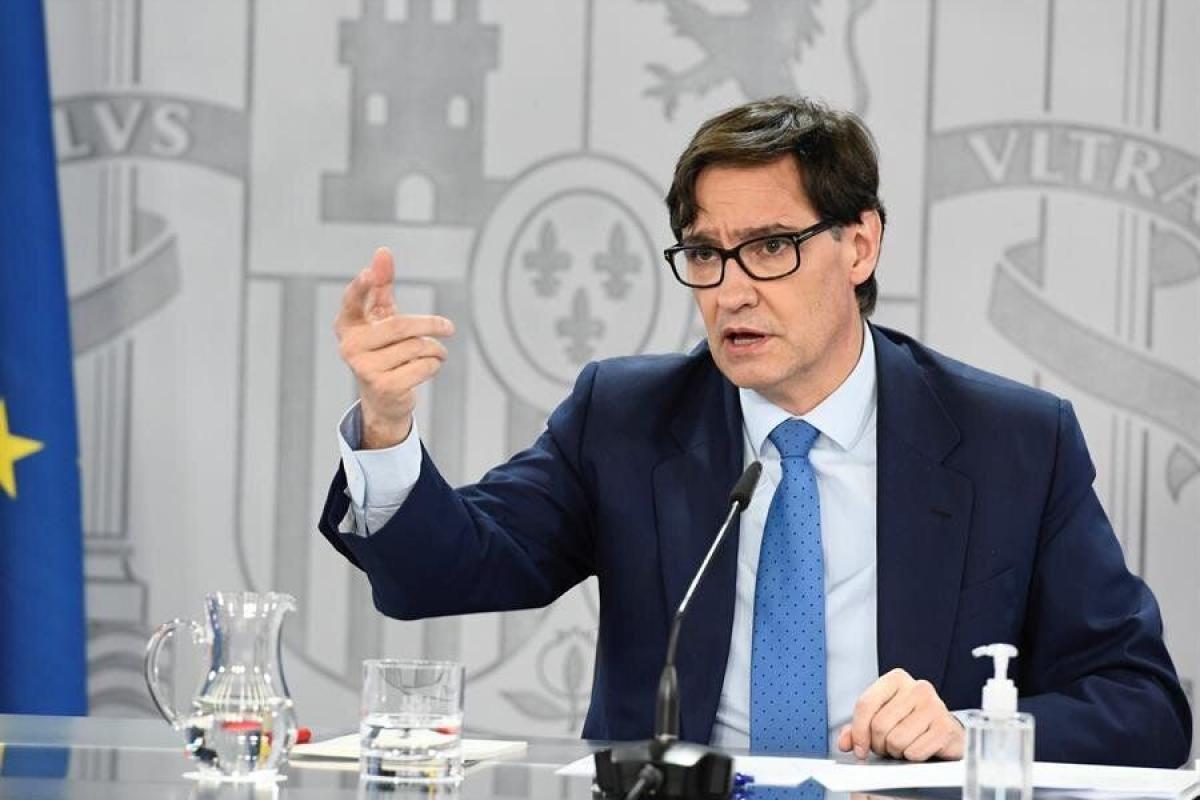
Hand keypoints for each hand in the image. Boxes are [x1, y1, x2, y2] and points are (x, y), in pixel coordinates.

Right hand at [334, 247, 454, 448]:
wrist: (383, 396)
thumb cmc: (383, 347)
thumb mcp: (381, 315)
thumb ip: (381, 284)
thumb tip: (382, 251)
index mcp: (348, 325)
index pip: (352, 302)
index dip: (361, 287)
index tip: (369, 273)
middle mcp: (350, 347)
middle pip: (401, 326)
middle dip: (431, 324)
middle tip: (448, 327)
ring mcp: (365, 369)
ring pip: (417, 347)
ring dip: (436, 348)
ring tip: (437, 351)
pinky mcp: (384, 387)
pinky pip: (423, 366)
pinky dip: (435, 363)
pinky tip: (431, 365)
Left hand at [837, 668, 964, 761]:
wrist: (944, 732)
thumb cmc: (909, 722)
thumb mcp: (880, 718)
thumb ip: (858, 728)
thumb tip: (845, 742)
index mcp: (896, 679)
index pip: (865, 704)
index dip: (858, 731)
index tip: (859, 748)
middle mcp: (917, 688)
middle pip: (879, 725)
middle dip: (878, 744)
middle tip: (886, 747)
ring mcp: (935, 706)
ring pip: (896, 740)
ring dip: (895, 752)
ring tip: (903, 747)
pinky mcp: (946, 728)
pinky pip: (915, 752)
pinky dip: (911, 757)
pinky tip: (918, 749)